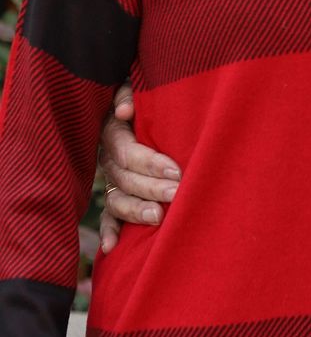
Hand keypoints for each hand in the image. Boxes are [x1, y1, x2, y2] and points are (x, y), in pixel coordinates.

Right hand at [98, 82, 181, 253]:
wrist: (138, 108)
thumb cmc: (147, 98)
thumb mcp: (137, 88)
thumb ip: (130, 95)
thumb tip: (124, 111)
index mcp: (114, 133)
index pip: (128, 152)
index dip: (150, 162)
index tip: (176, 170)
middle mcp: (108, 159)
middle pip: (125, 179)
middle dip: (152, 188)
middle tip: (177, 193)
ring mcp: (109, 180)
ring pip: (117, 200)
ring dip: (136, 211)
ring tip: (159, 218)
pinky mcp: (113, 196)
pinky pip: (107, 216)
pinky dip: (108, 231)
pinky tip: (111, 248)